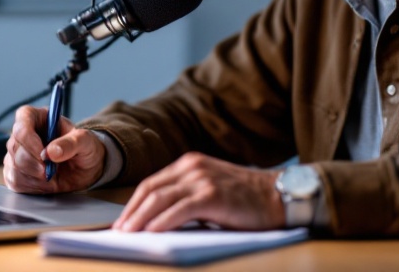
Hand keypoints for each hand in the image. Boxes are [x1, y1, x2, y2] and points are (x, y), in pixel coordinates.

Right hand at [3, 105, 105, 193]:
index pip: (22, 121)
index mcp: (37, 118)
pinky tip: (45, 183)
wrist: (85, 169)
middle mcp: (24, 134)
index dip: (29, 138)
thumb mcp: (85, 142)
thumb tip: (52, 151)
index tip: (43, 154)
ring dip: (34, 176)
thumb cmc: (84, 148)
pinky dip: (32, 186)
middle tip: (50, 170)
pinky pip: (15, 182)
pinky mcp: (16, 172)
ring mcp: (17, 154)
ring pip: (13, 166)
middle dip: (34, 162)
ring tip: (51, 175)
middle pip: (15, 147)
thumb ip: (71, 143)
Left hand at [113, 152, 283, 231]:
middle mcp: (193, 167)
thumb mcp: (211, 189)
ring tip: (128, 234)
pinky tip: (152, 232)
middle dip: (131, 212)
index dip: (133, 203)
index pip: (151, 183)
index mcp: (190, 163)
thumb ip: (186, 197)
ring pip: (160, 198)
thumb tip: (156, 220)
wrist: (280, 196)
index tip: (122, 221)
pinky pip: (179, 209)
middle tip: (119, 231)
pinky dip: (162, 221)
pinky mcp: (213, 195)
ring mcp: (202, 179)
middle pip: (150, 189)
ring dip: (140, 218)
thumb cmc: (246, 199)